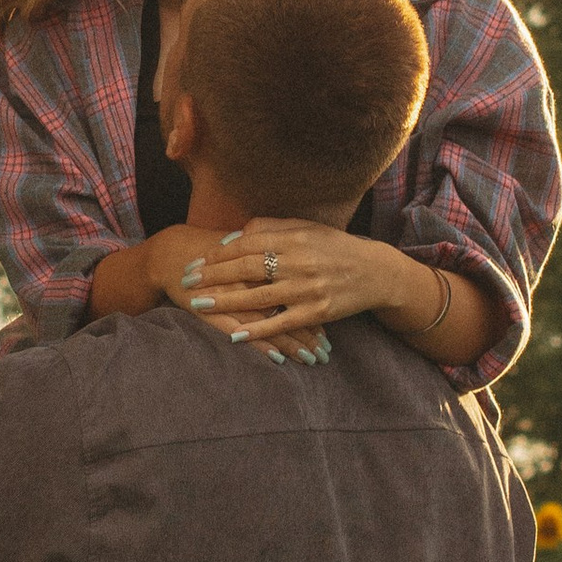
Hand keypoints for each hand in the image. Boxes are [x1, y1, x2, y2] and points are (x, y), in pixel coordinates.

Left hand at [177, 219, 406, 355]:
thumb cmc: (334, 247)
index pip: (247, 244)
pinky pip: (281, 322)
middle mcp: (299, 261)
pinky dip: (258, 330)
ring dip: (226, 302)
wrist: (375, 272)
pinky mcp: (317, 312)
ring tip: (199, 306)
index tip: (197, 261)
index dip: (218, 253)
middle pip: (246, 269)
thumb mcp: (306, 228)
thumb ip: (270, 227)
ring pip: (258, 297)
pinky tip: (235, 334)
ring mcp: (308, 288)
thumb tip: (234, 236)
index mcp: (294, 238)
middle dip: (213, 276)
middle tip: (186, 282)